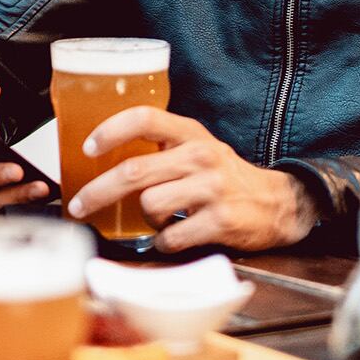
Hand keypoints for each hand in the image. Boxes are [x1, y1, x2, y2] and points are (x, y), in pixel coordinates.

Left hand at [67, 107, 317, 251]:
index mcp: (192, 134)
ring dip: (145, 219)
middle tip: (80, 205)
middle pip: (134, 171)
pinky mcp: (220, 221)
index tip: (88, 148)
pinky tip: (175, 236)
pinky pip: (170, 236)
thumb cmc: (227, 178)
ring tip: (161, 219)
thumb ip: (163, 149)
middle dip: (97, 192)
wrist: (278, 203)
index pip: (145, 118)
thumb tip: (107, 162)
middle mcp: (202, 156)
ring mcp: (212, 189)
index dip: (110, 131)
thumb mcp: (200, 150)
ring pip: (149, 205)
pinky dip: (164, 242)